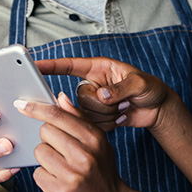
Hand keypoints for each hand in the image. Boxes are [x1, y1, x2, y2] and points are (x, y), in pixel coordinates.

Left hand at [15, 92, 128, 191]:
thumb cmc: (102, 171)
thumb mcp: (98, 142)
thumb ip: (78, 119)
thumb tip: (60, 97)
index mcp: (94, 138)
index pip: (58, 116)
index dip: (36, 108)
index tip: (21, 105)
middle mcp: (85, 155)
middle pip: (45, 132)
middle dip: (48, 139)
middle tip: (62, 151)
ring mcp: (73, 174)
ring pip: (39, 152)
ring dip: (45, 159)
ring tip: (62, 168)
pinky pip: (38, 174)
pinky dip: (45, 177)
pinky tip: (59, 181)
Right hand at [36, 56, 176, 131]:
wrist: (157, 109)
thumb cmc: (151, 88)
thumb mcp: (140, 84)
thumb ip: (121, 88)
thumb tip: (102, 96)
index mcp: (99, 68)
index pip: (70, 66)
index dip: (51, 66)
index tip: (33, 65)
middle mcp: (92, 84)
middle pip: (78, 98)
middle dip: (101, 104)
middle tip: (121, 101)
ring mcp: (94, 102)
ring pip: (84, 114)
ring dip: (107, 115)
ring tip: (123, 108)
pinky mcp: (97, 118)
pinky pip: (92, 125)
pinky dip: (109, 125)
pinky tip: (121, 117)